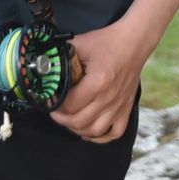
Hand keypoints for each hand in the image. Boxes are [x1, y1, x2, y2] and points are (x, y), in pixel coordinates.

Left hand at [52, 17, 151, 142]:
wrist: (134, 42)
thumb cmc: (108, 42)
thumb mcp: (81, 43)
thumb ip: (61, 56)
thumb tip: (44, 65)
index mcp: (98, 82)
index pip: (70, 105)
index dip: (56, 105)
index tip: (51, 99)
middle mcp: (109, 98)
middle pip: (79, 122)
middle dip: (61, 119)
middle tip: (55, 110)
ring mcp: (119, 106)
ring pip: (94, 131)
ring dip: (77, 129)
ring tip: (69, 119)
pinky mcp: (126, 108)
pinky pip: (114, 133)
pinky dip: (100, 137)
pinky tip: (89, 131)